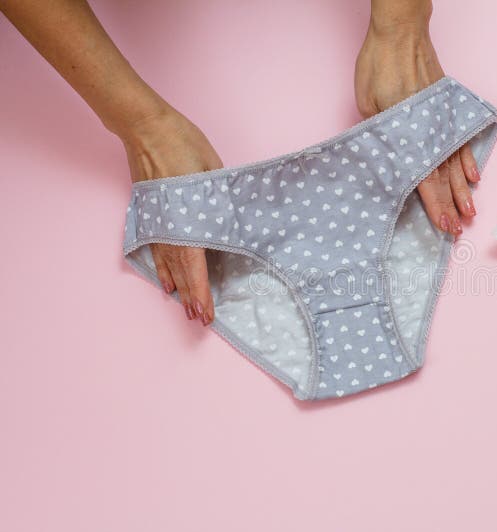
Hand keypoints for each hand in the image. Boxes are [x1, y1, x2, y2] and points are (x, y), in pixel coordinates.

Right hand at [122, 110, 222, 324]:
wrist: (147, 126)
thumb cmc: (185, 145)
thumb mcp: (214, 174)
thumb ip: (221, 204)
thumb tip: (230, 225)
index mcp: (187, 220)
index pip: (196, 267)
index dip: (201, 292)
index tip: (207, 314)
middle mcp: (169, 227)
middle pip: (181, 271)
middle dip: (192, 297)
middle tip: (201, 320)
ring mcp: (157, 221)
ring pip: (167, 263)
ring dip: (179, 287)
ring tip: (185, 308)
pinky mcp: (150, 213)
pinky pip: (156, 248)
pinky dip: (162, 267)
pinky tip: (166, 281)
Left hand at [354, 3, 479, 235]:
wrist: (401, 32)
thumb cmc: (378, 66)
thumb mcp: (368, 106)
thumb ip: (381, 137)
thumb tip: (388, 159)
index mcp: (409, 136)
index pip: (424, 181)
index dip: (435, 206)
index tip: (443, 226)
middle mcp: (431, 132)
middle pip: (443, 178)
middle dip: (450, 206)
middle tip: (457, 230)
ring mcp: (443, 121)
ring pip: (455, 164)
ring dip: (462, 190)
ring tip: (469, 212)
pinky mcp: (447, 109)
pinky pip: (461, 141)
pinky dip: (468, 160)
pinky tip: (473, 176)